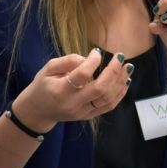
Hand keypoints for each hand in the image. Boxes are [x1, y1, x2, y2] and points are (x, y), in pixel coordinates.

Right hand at [12, 48, 133, 129]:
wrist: (38, 111)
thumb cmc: (43, 85)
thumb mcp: (48, 68)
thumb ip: (68, 61)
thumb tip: (88, 58)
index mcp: (60, 90)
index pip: (81, 75)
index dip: (92, 62)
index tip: (97, 52)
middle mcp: (73, 104)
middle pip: (99, 89)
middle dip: (113, 71)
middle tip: (121, 57)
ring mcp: (83, 112)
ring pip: (107, 99)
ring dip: (120, 82)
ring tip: (128, 67)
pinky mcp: (89, 116)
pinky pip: (109, 106)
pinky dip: (120, 93)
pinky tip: (125, 81)